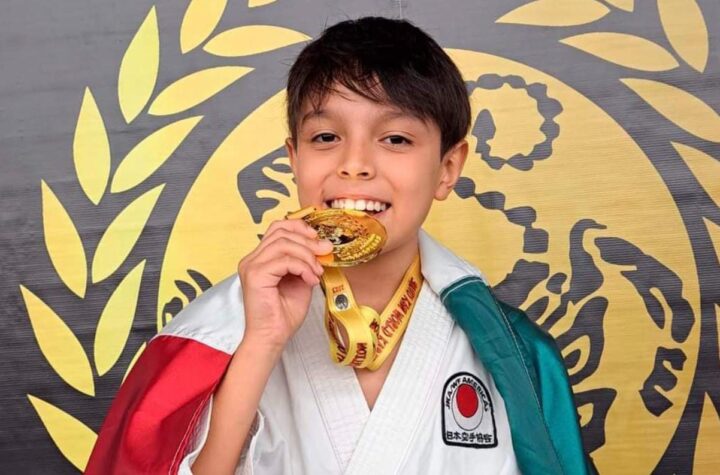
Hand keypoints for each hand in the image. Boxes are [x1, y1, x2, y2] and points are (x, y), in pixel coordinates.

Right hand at [237, 218, 332, 350]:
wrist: (273, 337)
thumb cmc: (284, 314)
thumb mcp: (301, 280)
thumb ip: (306, 262)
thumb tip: (323, 246)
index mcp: (260, 258)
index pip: (277, 228)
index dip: (299, 227)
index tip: (318, 238)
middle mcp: (252, 259)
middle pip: (281, 232)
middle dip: (308, 241)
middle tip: (325, 253)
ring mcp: (251, 266)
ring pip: (284, 243)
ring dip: (307, 256)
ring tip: (316, 271)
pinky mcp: (255, 275)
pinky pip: (284, 260)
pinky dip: (302, 267)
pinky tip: (309, 280)